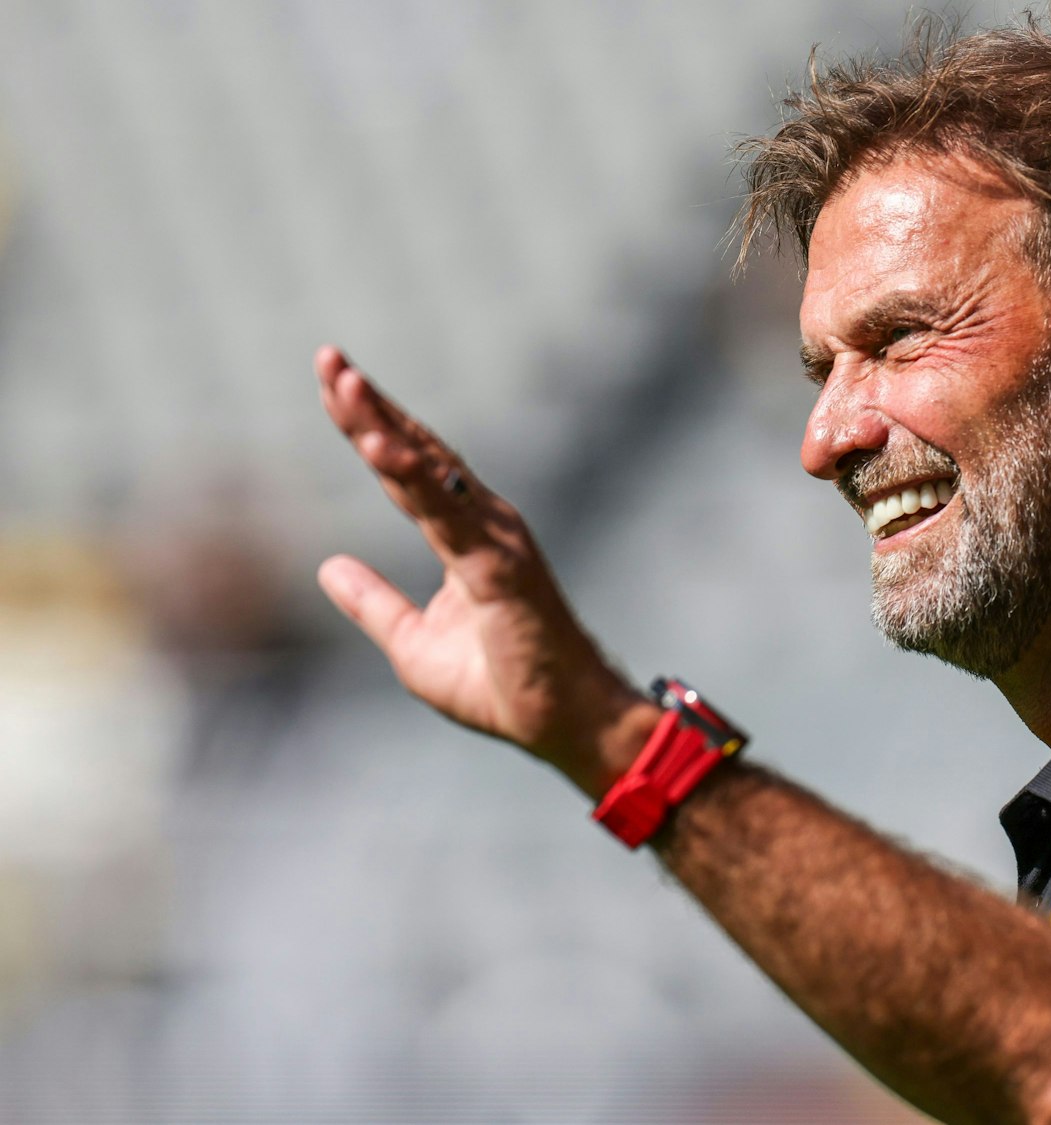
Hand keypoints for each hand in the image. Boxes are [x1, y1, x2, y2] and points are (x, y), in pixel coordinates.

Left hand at [314, 345, 655, 796]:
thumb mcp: (413, 645)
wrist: (564, 723)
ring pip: (433, 469)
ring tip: (345, 384)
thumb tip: (327, 566)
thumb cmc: (503, 686)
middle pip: (419, 450)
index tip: (331, 379)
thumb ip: (374, 603)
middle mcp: (485, 524)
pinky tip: (379, 445)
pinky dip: (413, 476)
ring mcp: (497, 540)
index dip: (370, 424)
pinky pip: (448, 514)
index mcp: (464, 536)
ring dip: (386, 424)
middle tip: (328, 358)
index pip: (408, 469)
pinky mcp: (501, 566)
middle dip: (371, 404)